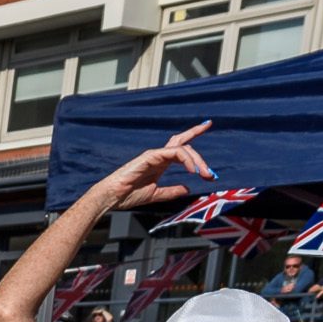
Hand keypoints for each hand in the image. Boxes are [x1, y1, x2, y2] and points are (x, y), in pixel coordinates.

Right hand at [89, 121, 217, 217]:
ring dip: (197, 161)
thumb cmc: (128, 195)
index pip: (180, 145)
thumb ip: (171, 191)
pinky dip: (186, 159)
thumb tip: (187, 189)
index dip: (194, 133)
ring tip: (204, 174)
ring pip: (183, 148)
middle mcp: (159, 155)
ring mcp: (155, 154)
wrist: (112, 197)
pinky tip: (192, 170)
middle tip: (210, 173)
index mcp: (160, 163)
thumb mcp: (156, 194)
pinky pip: (174, 153)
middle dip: (200, 155)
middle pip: (185, 144)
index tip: (207, 125)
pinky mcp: (150, 156)